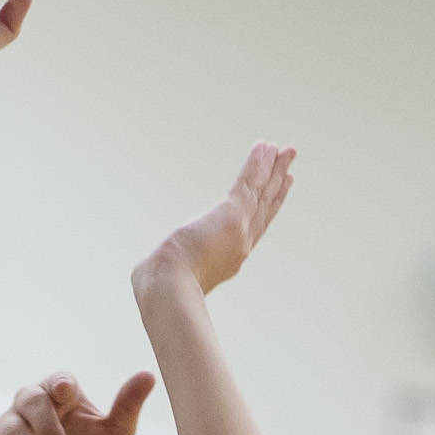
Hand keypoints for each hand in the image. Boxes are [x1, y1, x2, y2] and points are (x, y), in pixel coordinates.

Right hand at [0, 371, 155, 434]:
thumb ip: (128, 404)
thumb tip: (148, 374)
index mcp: (62, 396)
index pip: (57, 381)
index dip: (59, 385)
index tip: (65, 393)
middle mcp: (33, 407)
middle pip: (30, 401)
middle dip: (46, 425)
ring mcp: (11, 429)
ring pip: (10, 427)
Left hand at [139, 143, 295, 297]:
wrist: (170, 287)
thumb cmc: (165, 285)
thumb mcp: (171, 272)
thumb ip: (168, 268)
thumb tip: (146, 269)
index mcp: (230, 258)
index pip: (256, 225)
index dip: (270, 206)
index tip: (281, 188)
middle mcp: (242, 242)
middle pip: (265, 206)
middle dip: (278, 183)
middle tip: (289, 163)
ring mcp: (239, 228)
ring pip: (261, 192)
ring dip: (274, 168)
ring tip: (287, 149)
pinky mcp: (231, 214)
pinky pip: (248, 183)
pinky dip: (257, 165)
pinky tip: (264, 147)